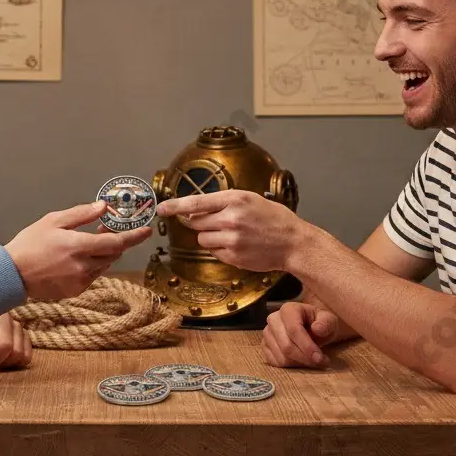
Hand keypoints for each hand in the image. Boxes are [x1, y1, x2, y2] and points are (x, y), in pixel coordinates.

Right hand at [5, 201, 151, 300]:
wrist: (12, 275)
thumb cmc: (30, 243)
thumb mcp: (53, 221)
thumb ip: (81, 214)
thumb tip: (103, 207)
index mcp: (79, 246)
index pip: (116, 242)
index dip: (134, 236)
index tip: (147, 229)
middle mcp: (84, 266)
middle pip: (113, 254)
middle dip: (115, 242)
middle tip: (105, 230)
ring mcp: (81, 281)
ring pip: (104, 265)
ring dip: (103, 254)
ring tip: (87, 243)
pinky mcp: (76, 291)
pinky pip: (93, 276)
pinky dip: (92, 266)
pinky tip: (76, 259)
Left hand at [155, 190, 304, 273]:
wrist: (293, 243)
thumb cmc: (274, 219)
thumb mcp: (251, 200)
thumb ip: (224, 202)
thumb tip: (196, 209)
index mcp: (235, 199)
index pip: (196, 202)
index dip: (175, 206)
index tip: (161, 208)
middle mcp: (231, 218)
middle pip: (196, 222)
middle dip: (201, 223)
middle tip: (219, 222)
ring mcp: (231, 239)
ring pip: (202, 239)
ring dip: (211, 237)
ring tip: (232, 235)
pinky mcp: (233, 256)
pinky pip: (213, 252)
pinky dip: (220, 249)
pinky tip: (237, 245)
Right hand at [263, 302, 338, 368]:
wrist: (312, 328)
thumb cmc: (321, 324)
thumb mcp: (330, 321)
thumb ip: (326, 323)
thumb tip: (317, 329)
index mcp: (288, 309)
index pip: (294, 330)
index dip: (306, 346)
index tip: (320, 358)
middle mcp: (273, 319)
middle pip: (286, 345)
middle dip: (305, 358)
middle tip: (321, 362)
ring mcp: (267, 333)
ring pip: (281, 356)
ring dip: (300, 363)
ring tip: (314, 361)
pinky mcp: (265, 346)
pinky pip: (275, 362)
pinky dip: (291, 366)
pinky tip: (302, 361)